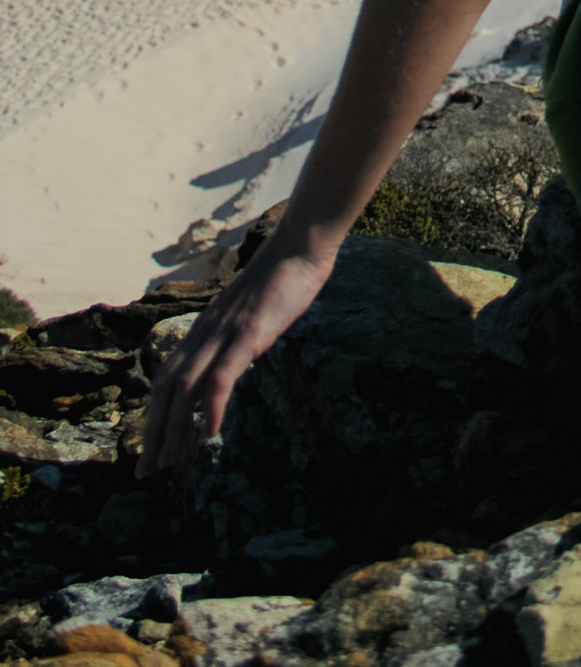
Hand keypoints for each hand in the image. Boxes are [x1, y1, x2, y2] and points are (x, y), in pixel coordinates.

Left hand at [140, 232, 335, 473]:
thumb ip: (232, 339)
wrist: (298, 245)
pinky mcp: (248, 334)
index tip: (150, 450)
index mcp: (203, 330)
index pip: (166, 379)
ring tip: (167, 464)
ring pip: (185, 387)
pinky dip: (209, 408)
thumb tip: (230, 366)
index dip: (154, 415)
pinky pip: (221, 376)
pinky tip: (208, 435)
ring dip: (172, 428)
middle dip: (153, 433)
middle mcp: (205, 333)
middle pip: (166, 389)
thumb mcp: (247, 314)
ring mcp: (225, 333)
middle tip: (145, 472)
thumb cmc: (280, 277)